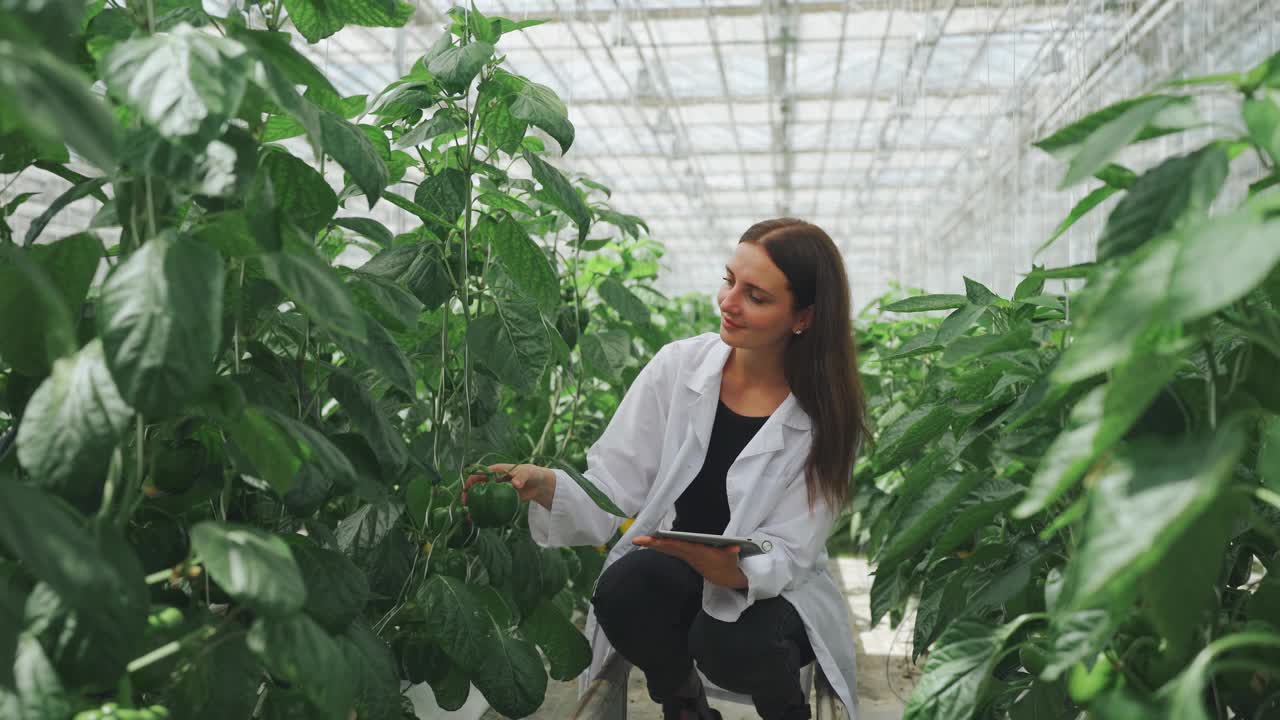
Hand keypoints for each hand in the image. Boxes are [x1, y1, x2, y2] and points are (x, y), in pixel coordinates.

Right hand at [464, 463, 555, 510]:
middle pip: (476, 486)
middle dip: (468, 494)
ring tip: (469, 515)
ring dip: (474, 505)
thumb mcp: (527, 473)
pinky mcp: (500, 500)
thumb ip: (521, 477)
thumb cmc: (531, 474)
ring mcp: (495, 491)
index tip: (466, 490)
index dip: (470, 481)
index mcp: (495, 471)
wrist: (538, 484)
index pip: (478, 474)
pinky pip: (490, 505)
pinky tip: (480, 520)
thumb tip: (514, 484)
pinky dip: (484, 512)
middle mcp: (492, 481)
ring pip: (481, 497)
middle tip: (465, 504)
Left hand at [631, 536, 748, 588]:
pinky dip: (660, 545)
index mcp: (697, 553)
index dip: (667, 542)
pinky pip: (670, 550)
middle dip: (653, 544)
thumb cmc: (728, 563)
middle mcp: (689, 555)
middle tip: (636, 540)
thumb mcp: (732, 558)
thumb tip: (735, 546)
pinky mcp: (686, 556)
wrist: (726, 577)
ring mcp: (686, 556)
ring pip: (667, 549)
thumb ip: (731, 551)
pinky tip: (652, 542)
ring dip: (654, 544)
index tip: (656, 540)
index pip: (679, 546)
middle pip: (668, 548)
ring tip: (639, 540)